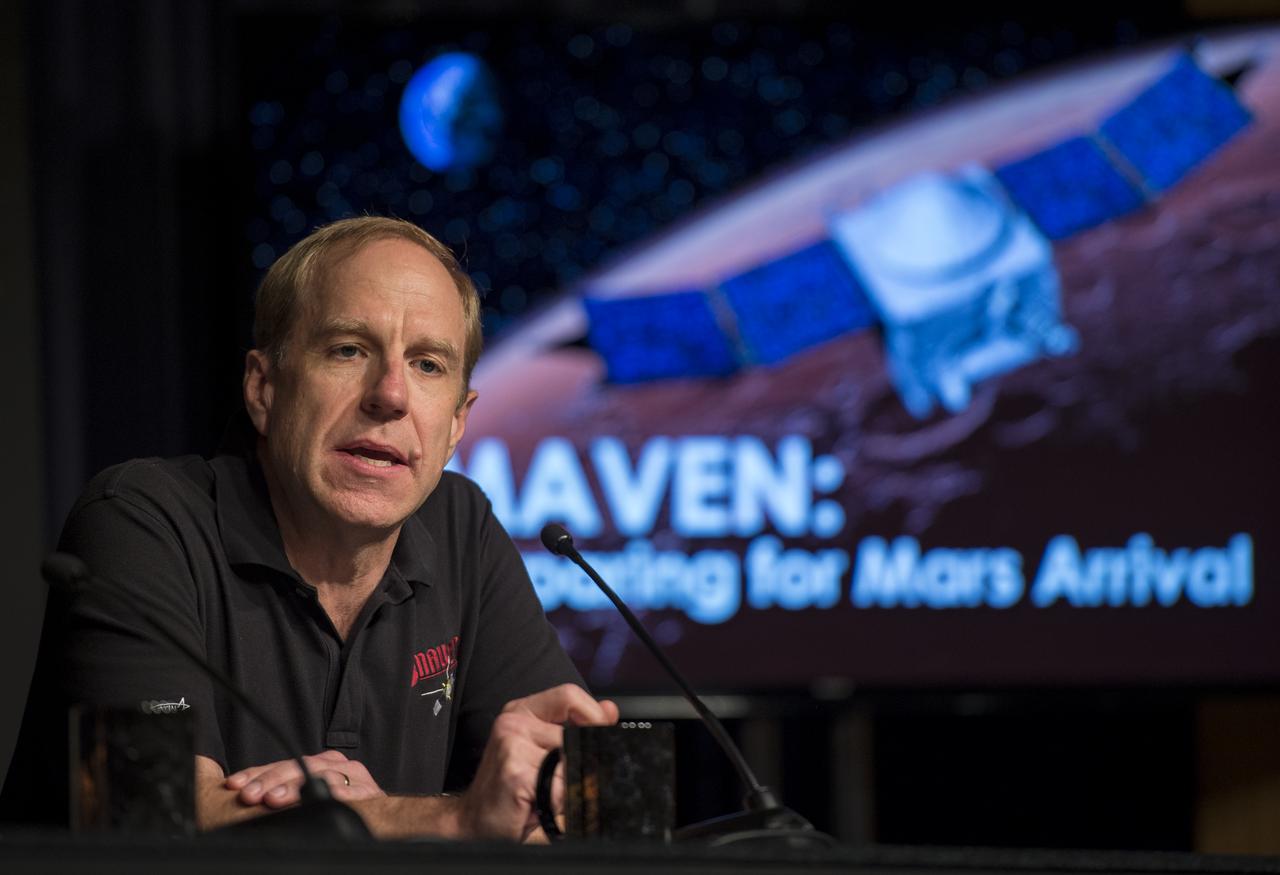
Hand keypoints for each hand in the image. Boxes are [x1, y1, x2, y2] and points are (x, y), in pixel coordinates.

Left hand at [224, 750, 385, 807]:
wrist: (388, 823)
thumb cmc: (342, 814)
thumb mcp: (308, 801)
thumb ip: (285, 797)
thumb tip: (247, 801)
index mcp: (319, 764)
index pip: (282, 765)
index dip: (256, 773)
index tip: (233, 785)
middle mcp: (336, 765)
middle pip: (298, 766)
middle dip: (269, 780)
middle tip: (249, 795)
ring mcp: (354, 777)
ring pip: (320, 775)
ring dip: (294, 787)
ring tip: (273, 799)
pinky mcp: (369, 793)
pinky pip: (350, 792)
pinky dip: (334, 794)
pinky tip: (316, 799)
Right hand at [457, 683, 618, 840]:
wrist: (474, 822)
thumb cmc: (511, 789)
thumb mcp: (545, 753)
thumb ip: (576, 729)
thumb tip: (609, 710)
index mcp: (523, 711)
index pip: (570, 695)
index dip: (593, 714)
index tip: (603, 732)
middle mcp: (514, 722)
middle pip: (574, 734)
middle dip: (576, 764)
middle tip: (556, 782)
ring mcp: (512, 744)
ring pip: (570, 763)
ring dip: (565, 787)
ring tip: (543, 793)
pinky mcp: (514, 771)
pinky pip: (559, 786)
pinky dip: (557, 802)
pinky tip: (535, 804)